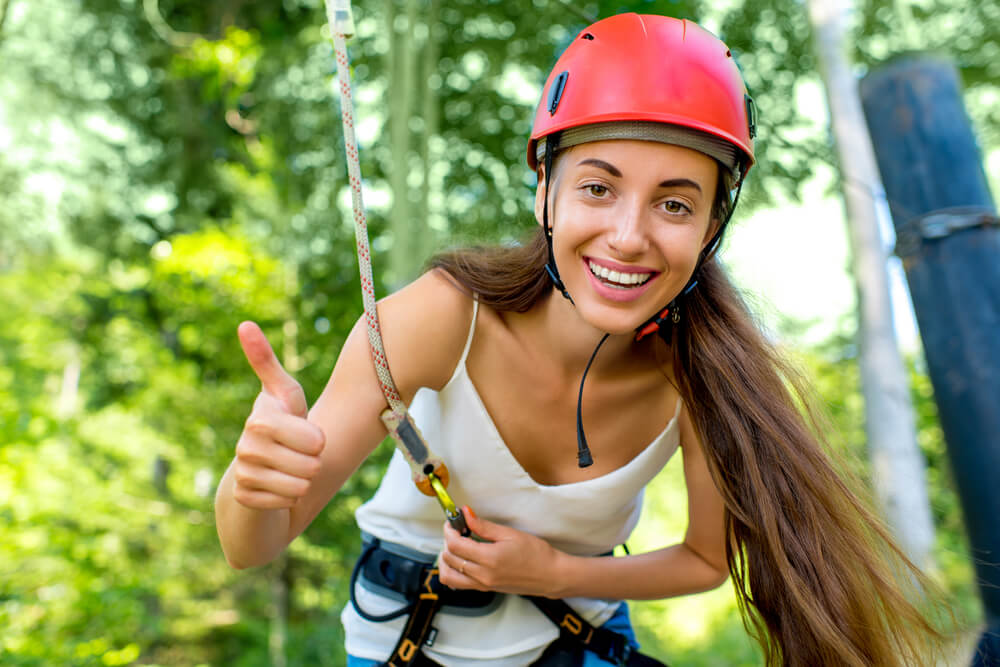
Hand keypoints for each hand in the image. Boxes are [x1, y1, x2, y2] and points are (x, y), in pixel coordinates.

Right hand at [231, 321, 325, 509]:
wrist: (259, 467)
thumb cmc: (282, 424)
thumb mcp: (285, 394)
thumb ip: (267, 361)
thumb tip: (244, 324)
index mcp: (261, 417)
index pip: (314, 439)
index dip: (318, 441)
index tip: (309, 436)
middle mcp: (246, 444)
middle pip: (310, 465)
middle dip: (313, 463)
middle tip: (299, 455)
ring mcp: (243, 472)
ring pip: (299, 487)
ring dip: (303, 483)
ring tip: (290, 470)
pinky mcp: (243, 497)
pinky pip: (286, 504)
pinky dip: (289, 499)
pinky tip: (278, 488)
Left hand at [438, 507, 565, 597]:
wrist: (551, 575)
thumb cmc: (536, 554)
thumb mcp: (510, 534)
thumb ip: (484, 526)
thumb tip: (466, 514)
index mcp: (489, 559)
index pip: (455, 545)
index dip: (449, 530)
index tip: (453, 522)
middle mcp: (483, 575)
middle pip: (449, 558)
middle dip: (447, 541)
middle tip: (456, 530)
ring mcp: (483, 584)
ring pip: (449, 575)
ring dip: (446, 559)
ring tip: (457, 546)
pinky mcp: (485, 589)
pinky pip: (458, 584)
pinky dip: (453, 571)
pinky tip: (462, 560)